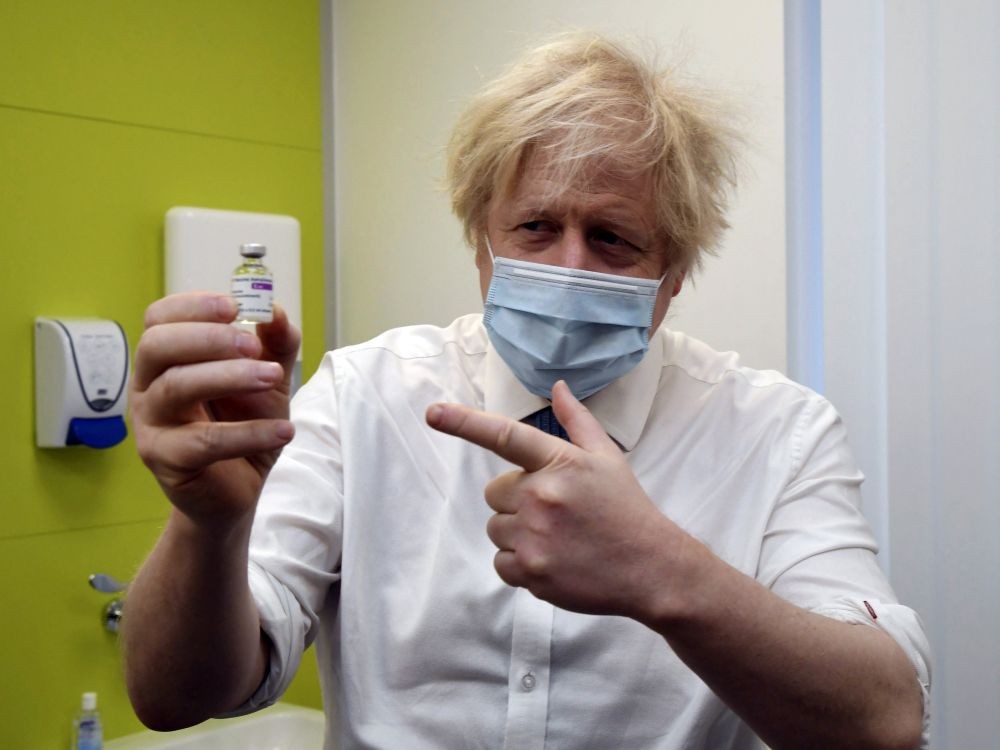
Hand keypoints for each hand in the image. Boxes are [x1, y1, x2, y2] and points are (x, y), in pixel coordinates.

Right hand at [130, 292, 300, 527]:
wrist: (240, 487)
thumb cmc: (245, 423)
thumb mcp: (268, 378)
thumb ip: (275, 344)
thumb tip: (275, 311)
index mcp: (166, 359)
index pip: (159, 319)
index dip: (193, 306)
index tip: (235, 306)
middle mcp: (148, 387)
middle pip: (157, 346)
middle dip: (208, 338)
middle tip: (253, 345)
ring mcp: (151, 424)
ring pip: (176, 388)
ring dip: (230, 376)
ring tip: (273, 378)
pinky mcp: (166, 461)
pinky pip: (204, 441)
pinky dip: (249, 433)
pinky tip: (283, 431)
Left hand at [426, 380, 687, 620]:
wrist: (651, 568)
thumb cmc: (626, 508)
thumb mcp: (607, 457)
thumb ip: (577, 421)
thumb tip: (558, 387)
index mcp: (559, 462)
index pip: (504, 435)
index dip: (464, 422)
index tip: (432, 413)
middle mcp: (542, 496)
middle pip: (495, 492)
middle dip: (516, 499)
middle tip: (554, 511)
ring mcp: (535, 536)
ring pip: (496, 528)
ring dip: (517, 532)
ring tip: (557, 537)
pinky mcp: (531, 572)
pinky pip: (500, 562)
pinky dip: (518, 563)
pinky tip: (552, 559)